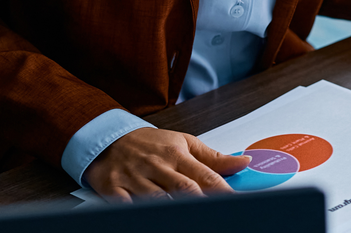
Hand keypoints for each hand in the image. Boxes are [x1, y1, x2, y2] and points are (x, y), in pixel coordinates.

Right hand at [83, 127, 250, 201]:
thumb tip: (244, 162)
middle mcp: (157, 166)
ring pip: (158, 199)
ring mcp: (135, 178)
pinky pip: (127, 204)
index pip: (205, 176)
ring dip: (173, 206)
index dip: (222, 191)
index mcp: (176, 154)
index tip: (234, 200)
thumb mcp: (183, 143)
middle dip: (201, 201)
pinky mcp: (114, 188)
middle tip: (215, 211)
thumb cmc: (148, 143)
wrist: (107, 137)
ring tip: (188, 213)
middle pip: (184, 189)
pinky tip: (152, 212)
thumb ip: (213, 157)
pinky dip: (139, 210)